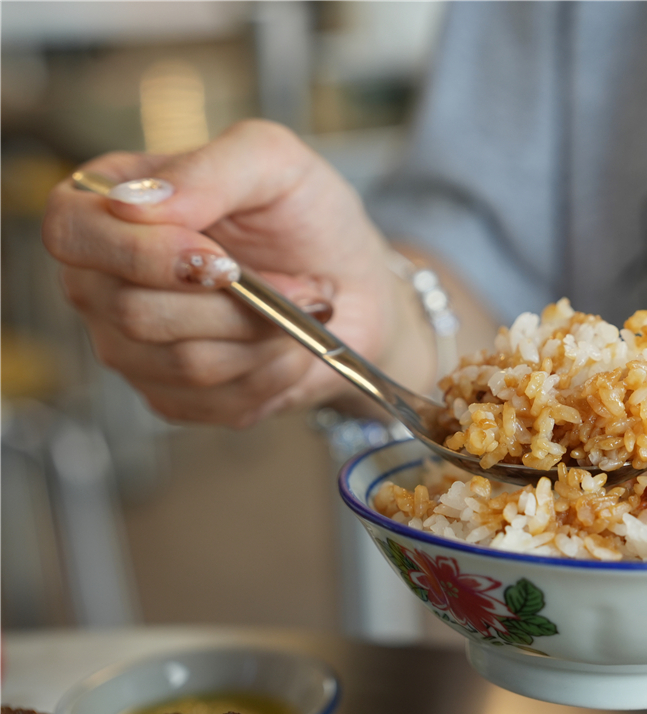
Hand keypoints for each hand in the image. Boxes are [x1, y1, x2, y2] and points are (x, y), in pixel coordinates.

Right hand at [43, 119, 433, 426]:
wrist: (356, 287)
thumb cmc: (309, 217)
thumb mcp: (274, 162)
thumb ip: (210, 169)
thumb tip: (134, 204)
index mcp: (108, 207)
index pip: (70, 231)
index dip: (139, 253)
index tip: (218, 256)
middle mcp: (103, 281)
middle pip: (133, 311)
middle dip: (236, 301)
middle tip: (296, 279)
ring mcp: (133, 347)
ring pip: (184, 361)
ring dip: (264, 334)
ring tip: (299, 304)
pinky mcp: (175, 397)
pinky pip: (218, 399)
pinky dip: (274, 370)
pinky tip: (288, 341)